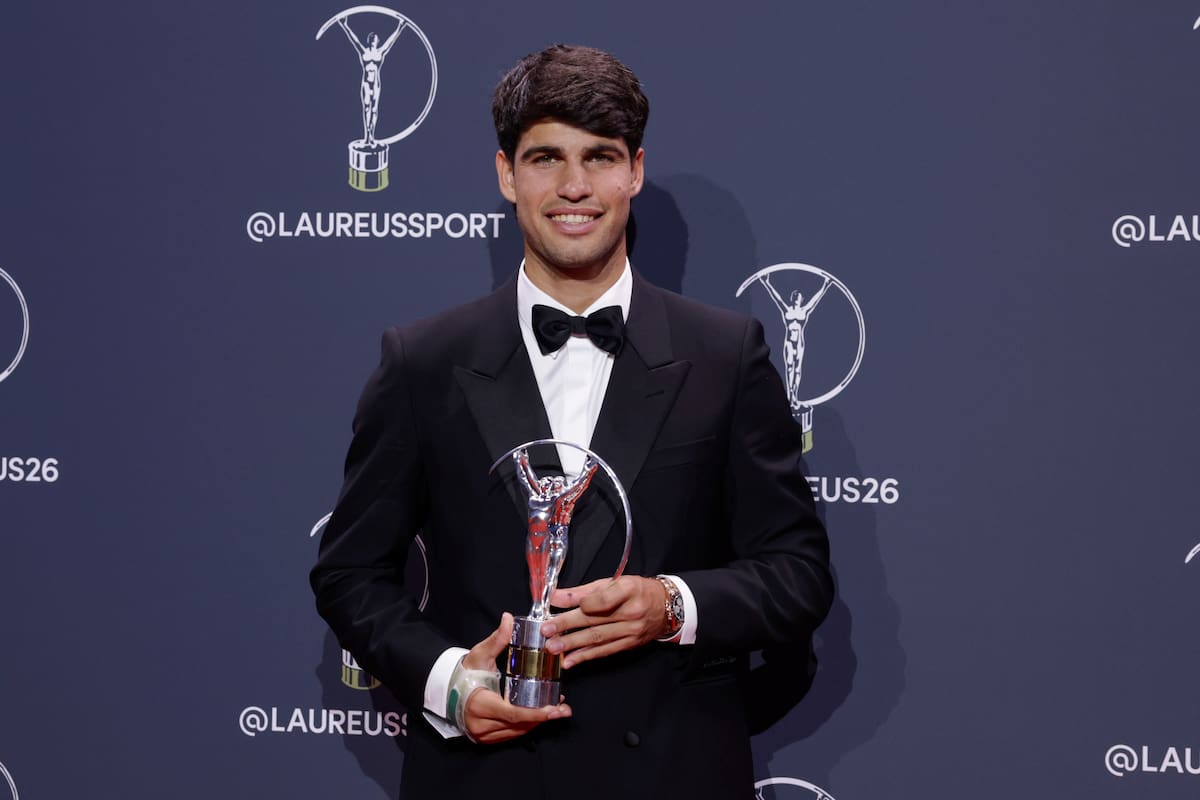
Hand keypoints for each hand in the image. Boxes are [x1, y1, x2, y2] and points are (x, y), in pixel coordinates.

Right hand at [461, 612, 571, 743]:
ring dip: (537, 722)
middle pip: (518, 724)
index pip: (512, 713)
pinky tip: (540, 715)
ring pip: (517, 732)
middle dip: (543, 718)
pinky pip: (511, 734)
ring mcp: (483, 734)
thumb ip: (497, 639)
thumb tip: (509, 619)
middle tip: (564, 710)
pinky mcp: (486, 738)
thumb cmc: (466, 672)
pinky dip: (527, 725)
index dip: (535, 713)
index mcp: (479, 704)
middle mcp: (480, 724)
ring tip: (557, 710)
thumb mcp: (480, 654)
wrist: (448, 689)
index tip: (554, 710)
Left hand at [541, 576, 668, 668]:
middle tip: (547, 630)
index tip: (560, 604)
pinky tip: (570, 660)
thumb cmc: (636, 591)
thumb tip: (555, 596)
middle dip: (567, 626)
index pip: (603, 598)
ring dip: (573, 644)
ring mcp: (631, 631)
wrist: (666, 607)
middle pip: (595, 620)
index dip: (582, 603)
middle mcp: (631, 612)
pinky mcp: (629, 645)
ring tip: (553, 647)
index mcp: (629, 590)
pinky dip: (585, 656)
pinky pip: (604, 651)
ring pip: (598, 638)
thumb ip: (583, 591)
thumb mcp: (613, 582)